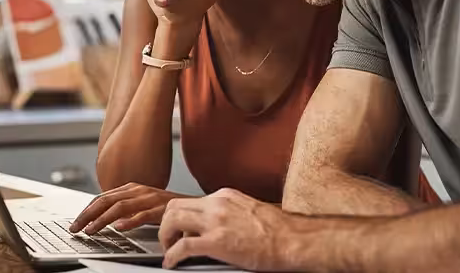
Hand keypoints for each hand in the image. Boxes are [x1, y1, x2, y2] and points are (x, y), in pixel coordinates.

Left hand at [69, 183, 190, 234]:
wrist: (194, 206)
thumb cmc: (166, 207)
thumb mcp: (142, 203)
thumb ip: (125, 207)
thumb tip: (103, 217)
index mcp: (131, 188)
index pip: (102, 198)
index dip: (86, 210)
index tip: (75, 222)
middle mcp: (138, 190)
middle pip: (106, 201)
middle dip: (87, 215)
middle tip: (76, 228)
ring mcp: (149, 199)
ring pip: (119, 207)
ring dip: (102, 220)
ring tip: (90, 231)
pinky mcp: (161, 209)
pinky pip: (142, 215)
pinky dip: (129, 221)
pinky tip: (119, 228)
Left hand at [158, 188, 303, 270]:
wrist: (294, 240)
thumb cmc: (280, 230)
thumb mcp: (250, 210)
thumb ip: (230, 213)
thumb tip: (219, 225)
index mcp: (225, 196)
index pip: (190, 201)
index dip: (180, 218)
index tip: (179, 230)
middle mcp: (217, 204)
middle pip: (174, 206)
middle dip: (166, 224)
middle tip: (169, 240)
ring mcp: (216, 222)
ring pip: (172, 220)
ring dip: (165, 237)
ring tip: (168, 250)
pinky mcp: (217, 242)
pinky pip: (182, 247)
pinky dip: (171, 256)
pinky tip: (172, 264)